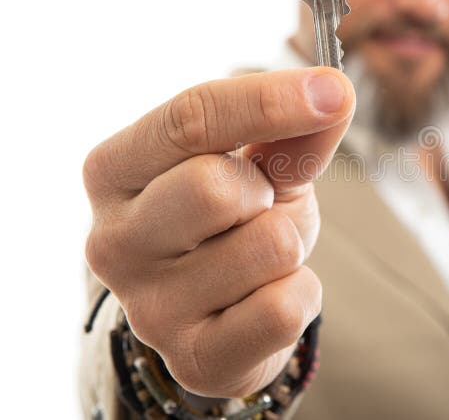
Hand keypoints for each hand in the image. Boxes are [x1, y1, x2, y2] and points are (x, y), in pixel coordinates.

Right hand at [83, 68, 354, 397]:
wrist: (221, 313)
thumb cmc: (232, 221)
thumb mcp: (258, 166)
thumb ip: (291, 132)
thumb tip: (333, 91)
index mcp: (115, 172)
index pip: (188, 118)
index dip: (269, 100)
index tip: (335, 89)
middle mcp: (113, 240)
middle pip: (213, 186)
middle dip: (265, 190)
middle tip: (258, 205)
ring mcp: (148, 307)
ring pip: (269, 246)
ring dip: (289, 244)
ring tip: (260, 256)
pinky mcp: (194, 359)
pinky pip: (284, 308)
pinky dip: (300, 293)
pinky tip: (266, 298)